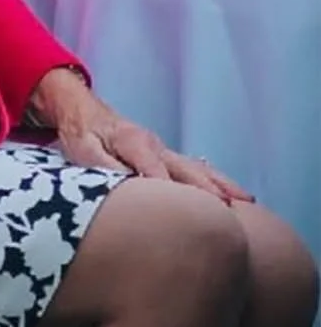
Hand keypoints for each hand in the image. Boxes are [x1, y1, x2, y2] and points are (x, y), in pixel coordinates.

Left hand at [29, 67, 251, 201]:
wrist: (79, 108)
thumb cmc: (81, 132)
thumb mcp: (83, 150)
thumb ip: (105, 168)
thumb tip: (129, 188)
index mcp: (136, 144)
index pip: (159, 174)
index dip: (173, 196)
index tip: (191, 218)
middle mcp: (156, 146)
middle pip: (187, 171)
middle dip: (209, 192)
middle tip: (231, 215)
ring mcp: (163, 150)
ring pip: (197, 168)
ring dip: (221, 185)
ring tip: (247, 202)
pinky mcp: (165, 156)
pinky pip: (194, 168)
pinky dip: (215, 180)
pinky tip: (233, 194)